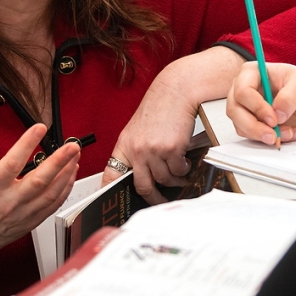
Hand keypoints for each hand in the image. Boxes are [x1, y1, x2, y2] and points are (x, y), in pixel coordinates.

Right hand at [0, 124, 78, 295]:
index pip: (11, 164)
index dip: (26, 145)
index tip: (39, 128)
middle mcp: (10, 202)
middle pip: (39, 181)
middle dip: (59, 162)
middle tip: (72, 145)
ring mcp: (23, 213)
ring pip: (51, 193)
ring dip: (66, 173)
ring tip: (76, 155)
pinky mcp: (32, 221)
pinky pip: (53, 205)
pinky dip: (65, 189)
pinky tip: (71, 174)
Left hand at [101, 67, 207, 204]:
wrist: (176, 92)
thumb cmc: (160, 108)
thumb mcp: (138, 130)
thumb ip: (136, 151)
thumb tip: (140, 173)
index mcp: (124, 145)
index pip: (111, 175)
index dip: (110, 192)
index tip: (114, 203)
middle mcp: (136, 150)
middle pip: (142, 186)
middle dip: (154, 197)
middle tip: (161, 199)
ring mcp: (154, 151)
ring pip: (165, 180)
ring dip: (175, 180)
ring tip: (180, 174)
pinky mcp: (172, 150)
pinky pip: (179, 171)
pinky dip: (184, 170)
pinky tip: (185, 161)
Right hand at [226, 61, 295, 144]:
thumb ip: (290, 96)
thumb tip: (277, 114)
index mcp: (251, 73)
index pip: (243, 91)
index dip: (256, 107)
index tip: (274, 119)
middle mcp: (242, 89)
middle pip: (235, 111)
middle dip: (254, 127)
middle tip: (273, 136)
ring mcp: (245, 107)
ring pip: (241, 126)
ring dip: (263, 135)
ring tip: (288, 133)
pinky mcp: (251, 122)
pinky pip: (252, 135)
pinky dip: (270, 139)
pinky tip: (289, 133)